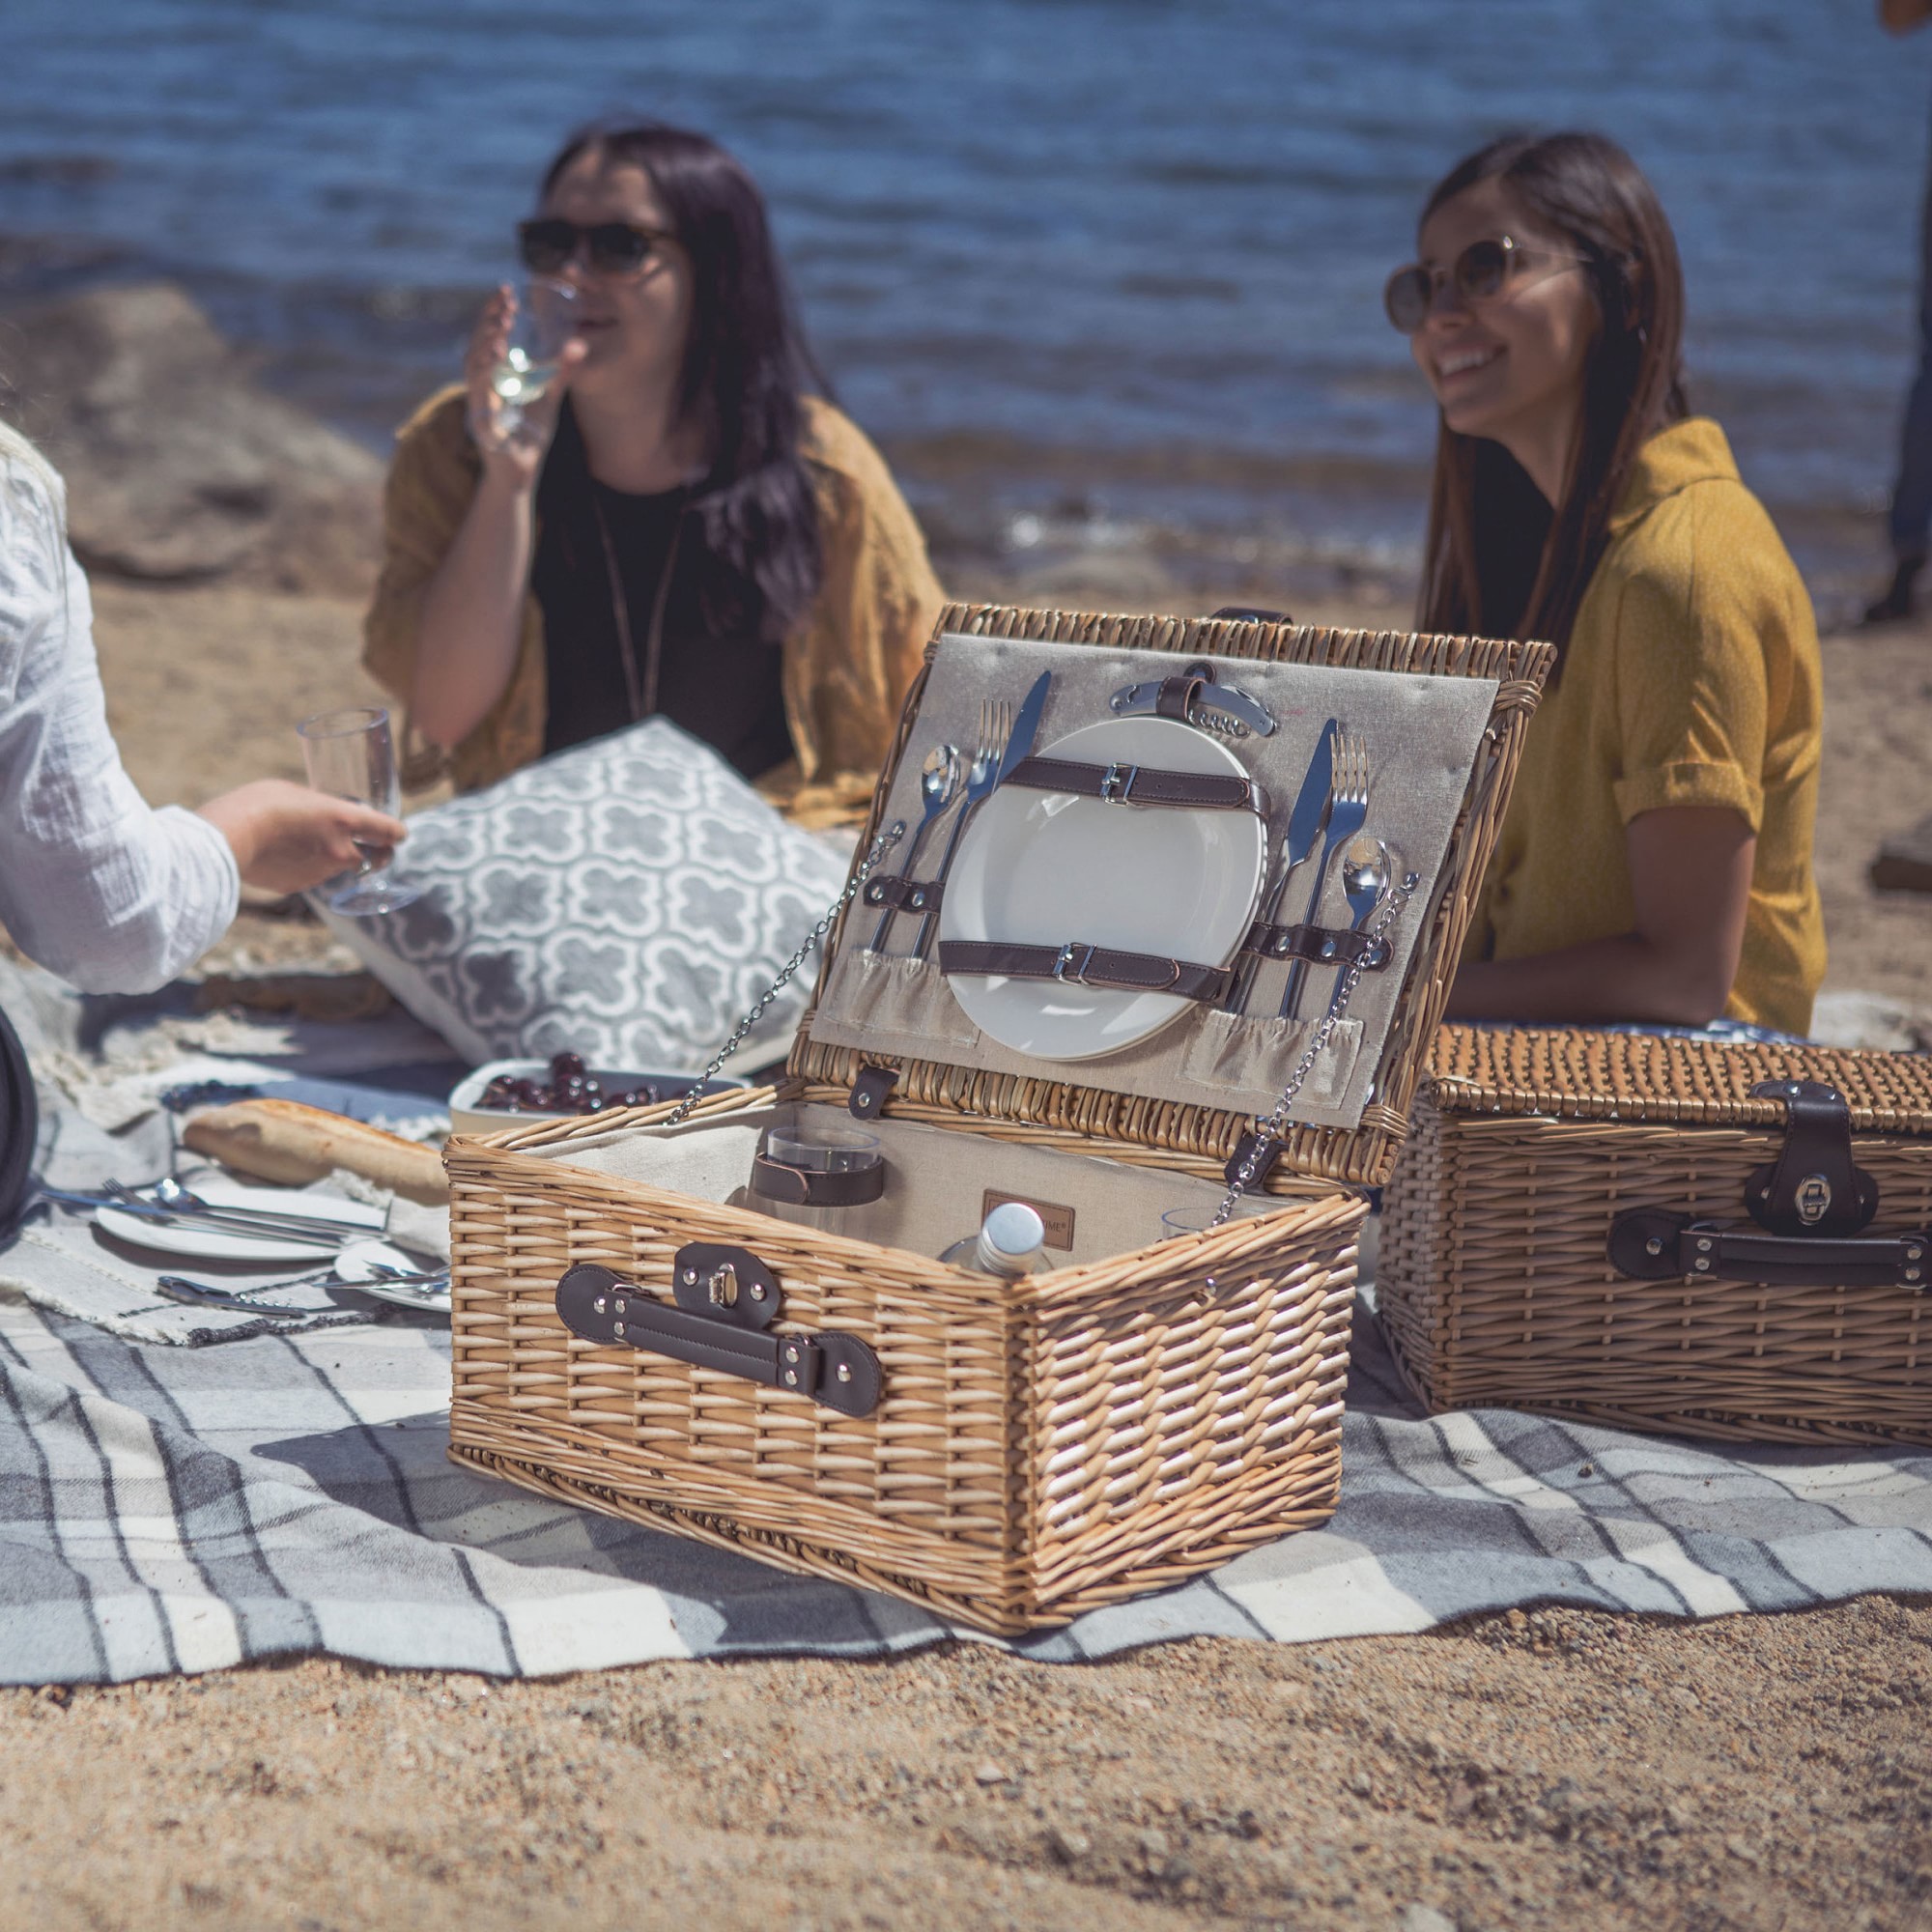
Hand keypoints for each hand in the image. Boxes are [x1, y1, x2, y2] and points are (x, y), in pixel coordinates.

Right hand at [196, 780, 408, 897]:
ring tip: (310, 842)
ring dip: (336, 859)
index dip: (397, 833)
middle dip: (379, 855)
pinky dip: (307, 868)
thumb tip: (322, 815)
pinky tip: (286, 855)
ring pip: (341, 868)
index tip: (399, 834)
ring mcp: (322, 872)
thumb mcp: (296, 792)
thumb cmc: (257, 803)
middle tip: (374, 849)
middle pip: (376, 859)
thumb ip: (318, 806)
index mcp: (344, 819)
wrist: (226, 838)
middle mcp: (341, 850)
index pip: (388, 830)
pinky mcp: (300, 886)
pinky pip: (312, 876)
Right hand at [463, 283, 585, 488]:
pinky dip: (485, 368)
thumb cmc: (531, 438)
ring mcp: (478, 399)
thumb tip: (578, 347)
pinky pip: (478, 387)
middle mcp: (482, 383)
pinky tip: (496, 353)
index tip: (507, 292)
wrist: (520, 474)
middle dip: (489, 318)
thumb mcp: (549, 400)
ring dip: (486, 339)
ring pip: (474, 361)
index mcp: (495, 375)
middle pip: (479, 342)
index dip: (496, 313)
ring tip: (501, 322)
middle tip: (505, 298)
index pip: (491, 335)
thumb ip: (560, 375)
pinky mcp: (480, 416)